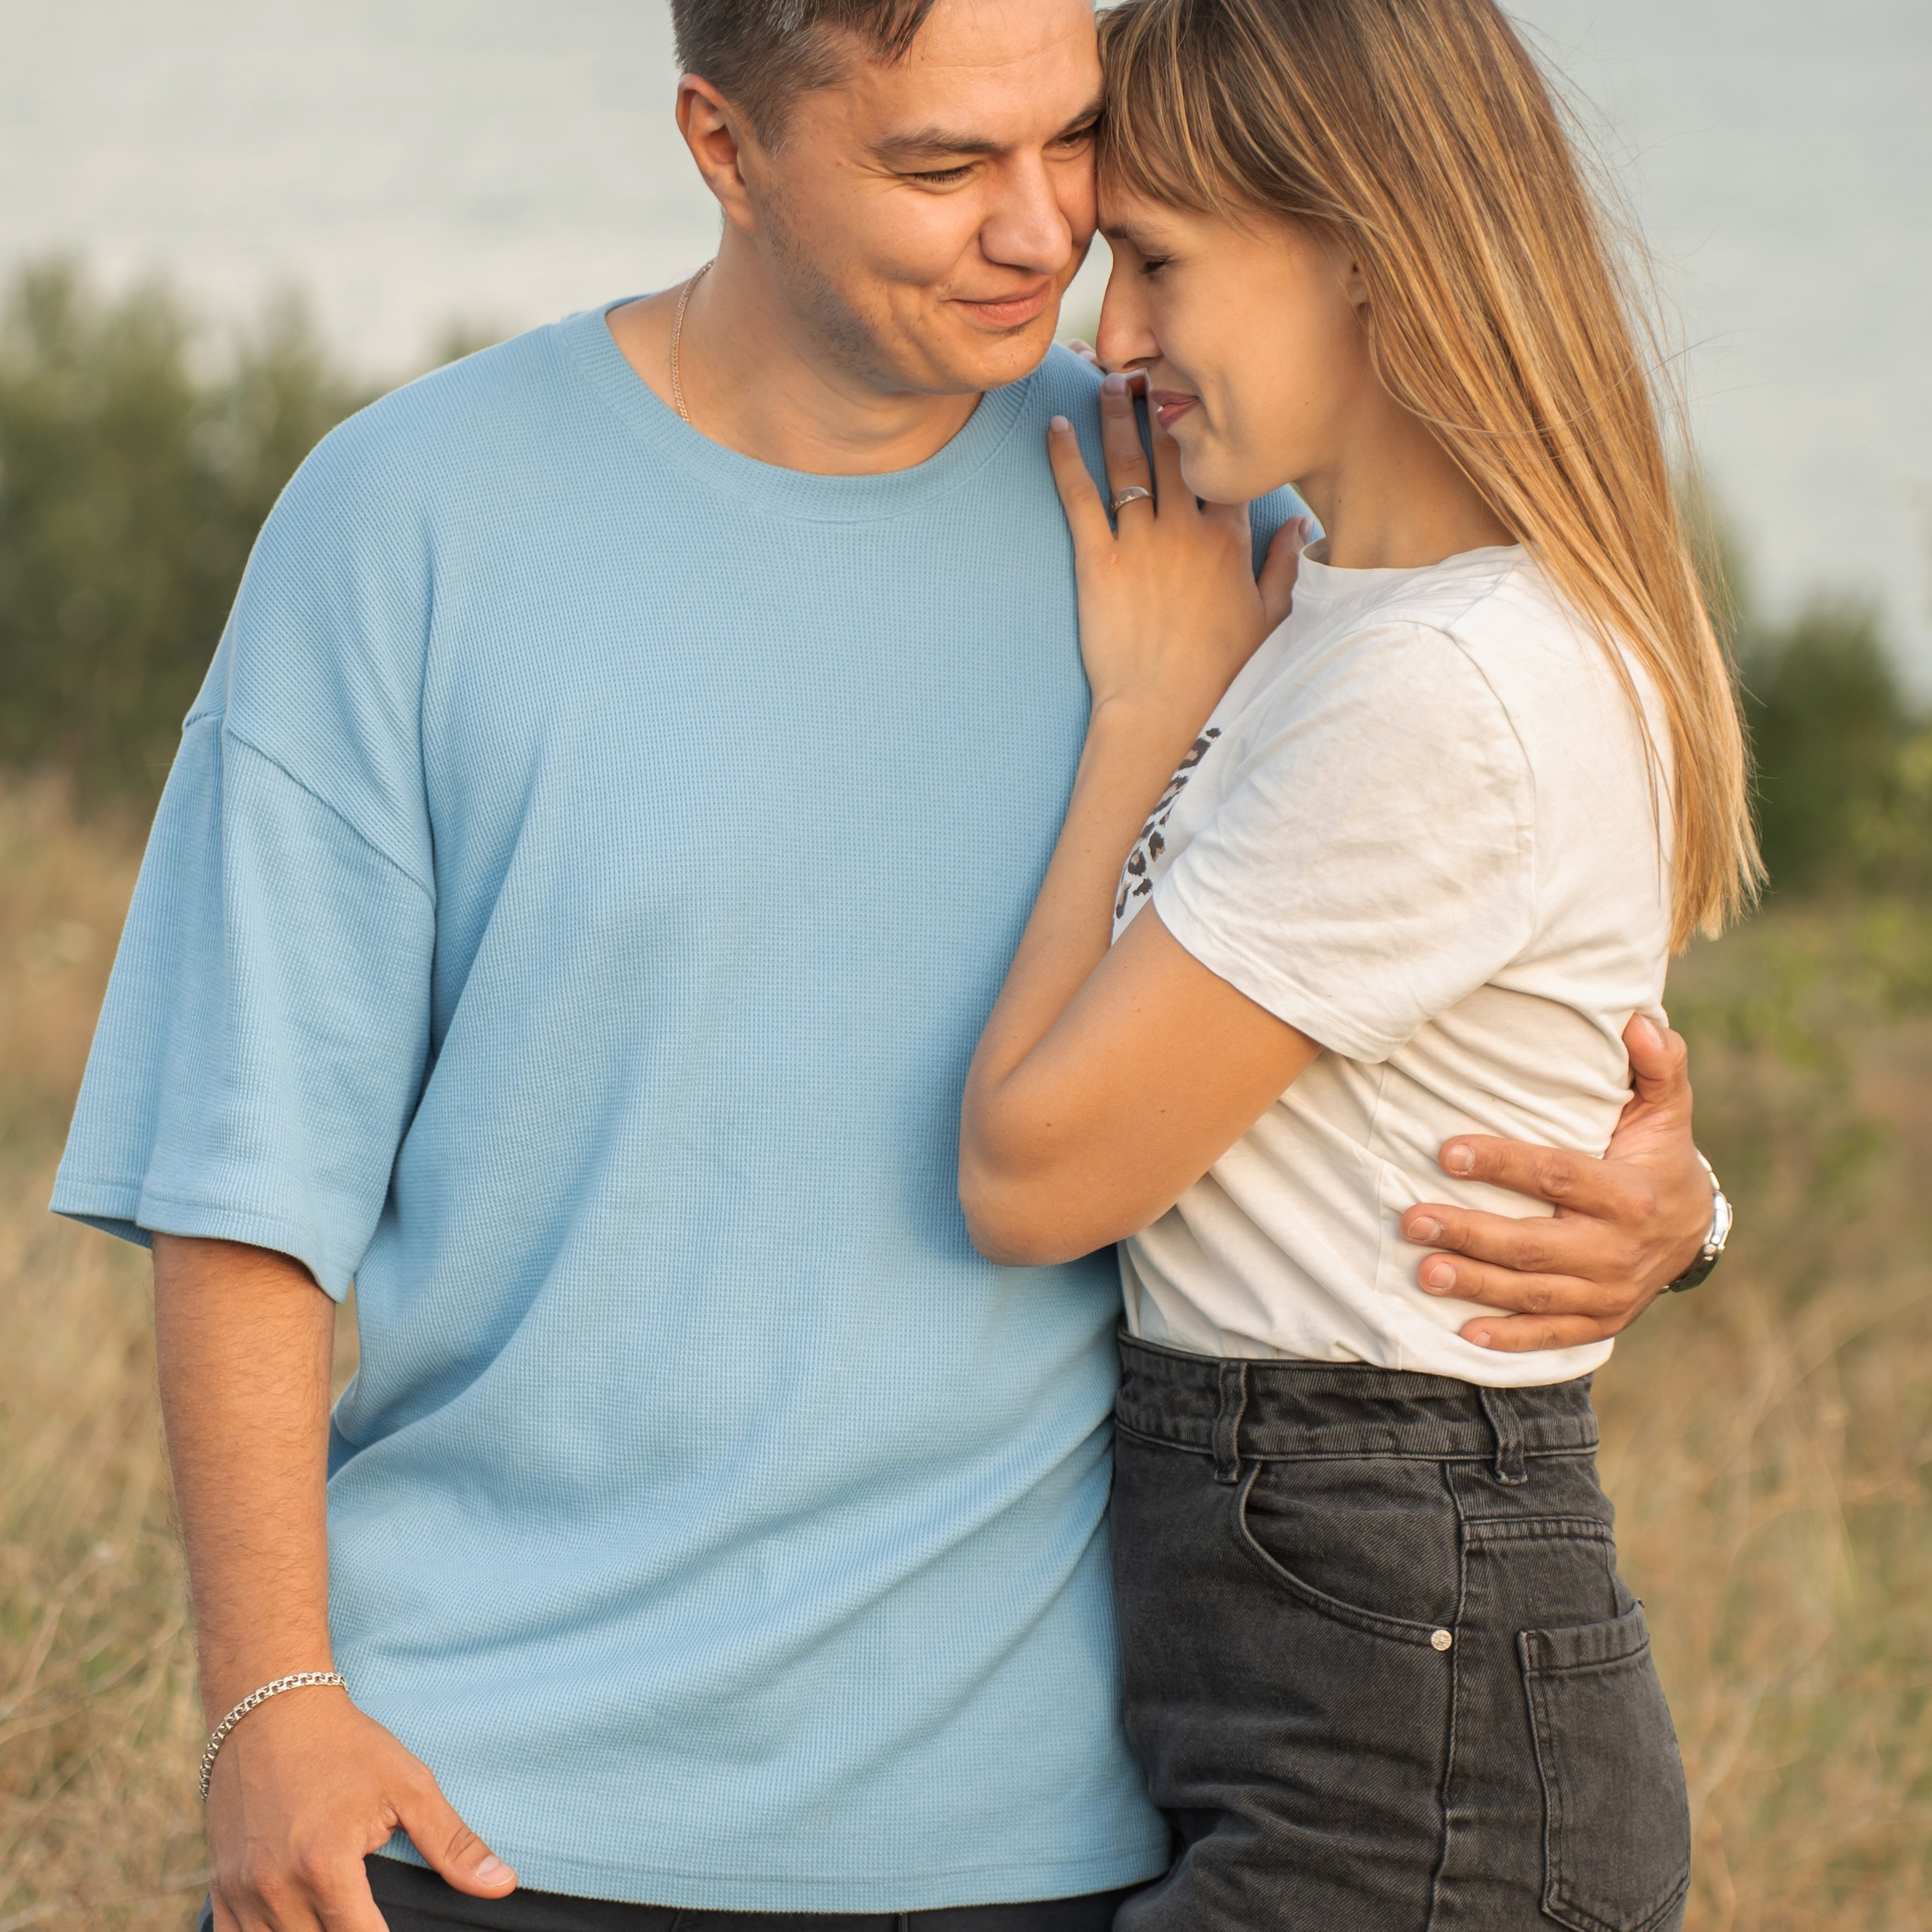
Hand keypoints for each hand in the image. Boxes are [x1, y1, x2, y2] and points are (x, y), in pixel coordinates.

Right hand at [206, 1687, 515, 1929]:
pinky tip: (301, 1925)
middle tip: (373, 1916)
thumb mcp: (408, 1784)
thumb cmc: (345, 1745)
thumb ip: (452, 1843)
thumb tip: (504, 1885)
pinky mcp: (220, 1890)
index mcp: (324, 1865)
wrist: (270, 1708)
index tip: (409, 1931)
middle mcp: (275, 1888)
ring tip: (341, 1919)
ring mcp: (239, 1893)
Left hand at [1047, 370, 1306, 748]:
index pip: (1222, 463)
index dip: (1212, 421)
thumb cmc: (1218, 673)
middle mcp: (1187, 529)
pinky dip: (1064, 459)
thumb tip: (1304, 525)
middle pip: (1172, 448)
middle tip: (1145, 363)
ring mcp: (1141, 542)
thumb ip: (1287, 566)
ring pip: (1128, 461)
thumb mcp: (1269, 619)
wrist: (1163, 711)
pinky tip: (1053, 426)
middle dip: (1158, 399)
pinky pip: (1079, 497)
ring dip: (1114, 414)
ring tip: (1104, 377)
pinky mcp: (1097, 561)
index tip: (1202, 388)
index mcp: (1230, 538)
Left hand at [1400, 1015, 1712, 1352]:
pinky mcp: (1602, 1320)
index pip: (1556, 1175)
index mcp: (1629, 1192)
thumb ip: (1656, 1063)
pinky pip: (1554, 1334)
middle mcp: (1619, 1248)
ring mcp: (1611, 1290)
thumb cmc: (1659, 1154)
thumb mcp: (1666, 1107)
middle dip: (1470, 1233)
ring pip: (1535, 1292)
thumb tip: (1635, 1020)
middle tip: (1412, 1219)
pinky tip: (1465, 1333)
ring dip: (1477, 1285)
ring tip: (1425, 1272)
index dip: (1501, 1164)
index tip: (1447, 1152)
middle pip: (1534, 1243)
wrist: (1696, 1229)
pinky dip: (1511, 1338)